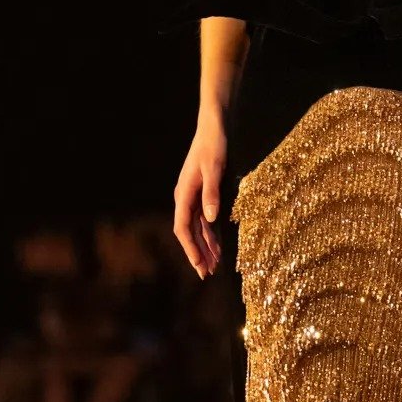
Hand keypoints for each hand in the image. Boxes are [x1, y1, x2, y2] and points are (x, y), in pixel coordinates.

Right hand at [174, 114, 226, 278]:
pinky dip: (211, 234)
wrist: (214, 127)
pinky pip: (205, 220)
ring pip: (197, 228)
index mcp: (184, 194)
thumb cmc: (213, 145)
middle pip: (189, 232)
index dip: (190, 249)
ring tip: (214, 265)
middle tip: (207, 274)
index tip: (199, 266)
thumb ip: (212, 193)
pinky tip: (218, 246)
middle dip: (197, 253)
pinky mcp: (203, 194)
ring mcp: (193, 196)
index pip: (183, 228)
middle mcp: (185, 198)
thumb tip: (211, 218)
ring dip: (205, 246)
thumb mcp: (215, 168)